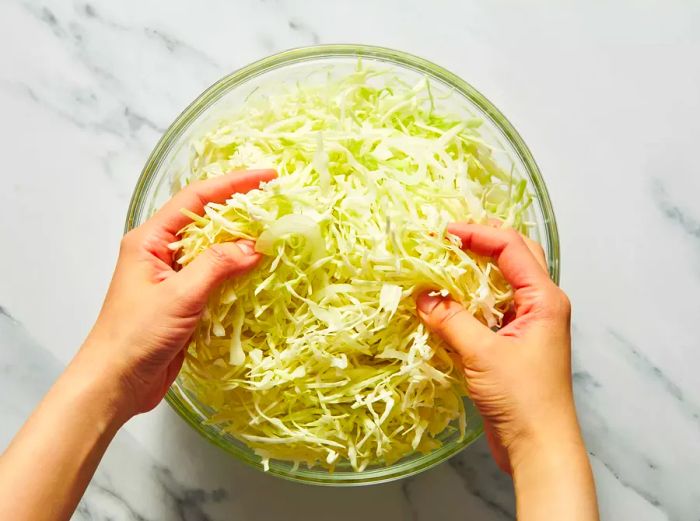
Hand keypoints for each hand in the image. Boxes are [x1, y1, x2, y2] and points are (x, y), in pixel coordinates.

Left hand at [78, 169, 275, 418]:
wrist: (116, 383)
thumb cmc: (134, 336)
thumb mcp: (179, 296)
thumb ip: (218, 266)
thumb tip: (254, 246)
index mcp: (150, 240)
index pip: (196, 199)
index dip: (233, 184)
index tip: (266, 177)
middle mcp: (162, 253)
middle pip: (208, 221)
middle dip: (242, 213)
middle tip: (277, 207)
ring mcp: (175, 278)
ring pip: (215, 251)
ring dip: (242, 245)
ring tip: (276, 237)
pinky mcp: (185, 301)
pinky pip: (217, 278)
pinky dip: (239, 274)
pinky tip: (260, 273)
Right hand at [416, 223, 575, 472]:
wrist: (539, 447)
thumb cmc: (523, 400)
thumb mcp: (482, 354)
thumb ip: (451, 320)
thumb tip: (423, 296)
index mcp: (544, 299)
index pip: (511, 248)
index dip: (477, 234)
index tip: (444, 232)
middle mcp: (541, 305)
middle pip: (515, 255)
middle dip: (483, 240)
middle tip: (447, 236)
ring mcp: (528, 324)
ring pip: (502, 281)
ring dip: (475, 268)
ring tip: (443, 260)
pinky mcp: (514, 342)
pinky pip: (492, 308)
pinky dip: (470, 298)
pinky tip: (447, 300)